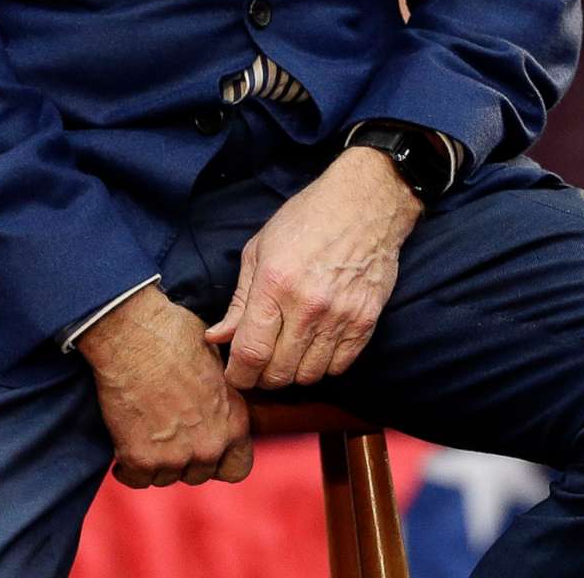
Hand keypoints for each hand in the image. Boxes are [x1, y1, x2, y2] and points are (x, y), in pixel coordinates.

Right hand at [77, 285, 253, 486]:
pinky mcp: (140, 458)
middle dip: (183, 459)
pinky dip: (126, 468)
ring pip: (165, 478)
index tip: (202, 447)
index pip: (237, 468)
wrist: (131, 334)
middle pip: (197, 474)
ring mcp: (175, 456)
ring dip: (155, 462)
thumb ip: (221, 394)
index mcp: (234, 422)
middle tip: (165, 435)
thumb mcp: (216, 360)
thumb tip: (216, 399)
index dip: (219, 460)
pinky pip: (135, 479)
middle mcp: (209, 446)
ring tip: (143, 434)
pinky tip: (123, 449)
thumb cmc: (172, 335)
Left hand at [205, 147, 418, 390]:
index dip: (238, 374)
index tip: (235, 375)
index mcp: (274, 284)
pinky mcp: (366, 321)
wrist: (364, 205)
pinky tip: (315, 348)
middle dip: (262, 377)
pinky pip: (339, 367)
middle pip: (279, 372)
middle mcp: (307, 306)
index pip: (250, 352)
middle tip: (259, 366)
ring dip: (293, 373)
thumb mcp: (259, 250)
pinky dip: (323, 366)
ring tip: (287, 355)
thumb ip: (239, 300)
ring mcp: (340, 316)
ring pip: (310, 376)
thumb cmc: (306, 221)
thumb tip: (217, 337)